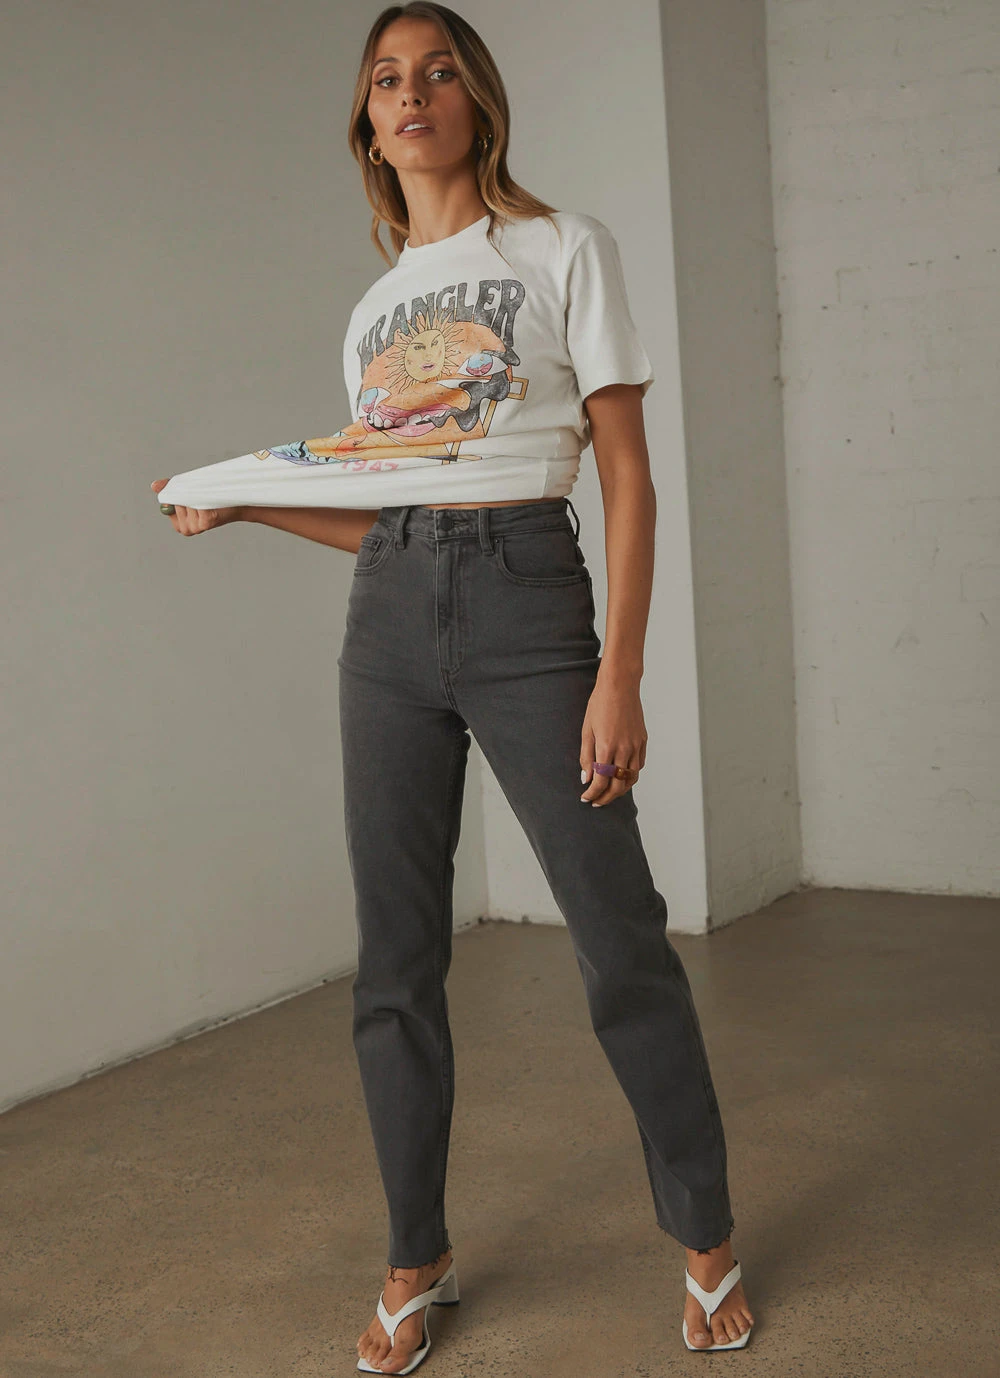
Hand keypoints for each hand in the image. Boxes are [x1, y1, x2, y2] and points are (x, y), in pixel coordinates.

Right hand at [151, 479, 244, 533]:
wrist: (236, 505)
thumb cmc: (212, 499)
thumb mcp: (189, 493)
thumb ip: (171, 489)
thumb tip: (154, 486)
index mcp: (179, 525)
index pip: (168, 504)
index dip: (177, 495)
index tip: (189, 491)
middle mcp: (186, 529)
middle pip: (176, 503)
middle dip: (187, 494)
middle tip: (201, 493)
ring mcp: (196, 527)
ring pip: (187, 502)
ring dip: (197, 495)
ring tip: (208, 496)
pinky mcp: (206, 522)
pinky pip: (197, 503)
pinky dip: (203, 497)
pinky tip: (211, 499)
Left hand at [579, 676, 646, 806]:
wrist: (620, 686)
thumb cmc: (599, 704)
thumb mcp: (586, 730)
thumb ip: (586, 756)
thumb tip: (586, 778)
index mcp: (606, 747)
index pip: (601, 781)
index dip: (592, 793)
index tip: (585, 798)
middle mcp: (624, 750)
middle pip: (618, 785)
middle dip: (606, 797)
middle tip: (596, 802)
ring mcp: (636, 746)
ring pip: (631, 778)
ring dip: (620, 789)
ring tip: (609, 793)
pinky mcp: (643, 741)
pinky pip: (639, 765)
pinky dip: (630, 775)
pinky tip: (622, 775)